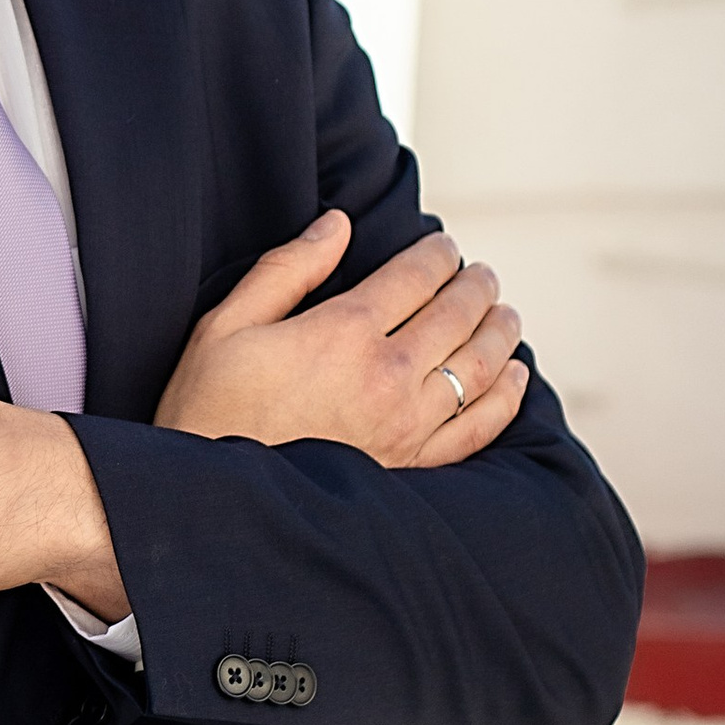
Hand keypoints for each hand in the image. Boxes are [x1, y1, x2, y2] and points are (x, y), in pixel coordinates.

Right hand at [157, 212, 526, 468]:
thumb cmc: (209, 407)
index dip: (438, 254)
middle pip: (457, 315)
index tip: (445, 245)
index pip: (416, 276)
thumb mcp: (227, 325)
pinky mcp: (414, 463)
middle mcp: (387, 374)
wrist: (217, 499)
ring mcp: (407, 423)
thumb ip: (287, 269)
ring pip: (480, 365)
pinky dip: (506, 395)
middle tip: (482, 274)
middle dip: (476, 286)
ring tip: (504, 314)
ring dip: (500, 331)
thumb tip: (338, 224)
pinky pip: (480, 425)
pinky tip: (514, 375)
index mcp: (343, 331)